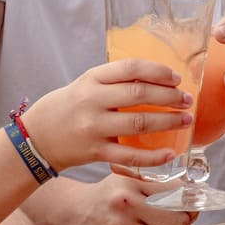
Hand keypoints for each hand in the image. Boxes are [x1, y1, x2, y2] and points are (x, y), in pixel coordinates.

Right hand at [24, 59, 190, 173]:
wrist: (38, 137)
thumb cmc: (70, 106)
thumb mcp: (86, 83)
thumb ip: (115, 80)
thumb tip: (158, 78)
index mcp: (92, 78)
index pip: (130, 68)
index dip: (157, 71)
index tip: (176, 78)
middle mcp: (92, 100)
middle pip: (139, 94)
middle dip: (170, 97)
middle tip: (187, 100)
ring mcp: (93, 127)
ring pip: (139, 123)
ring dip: (168, 122)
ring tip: (186, 120)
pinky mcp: (95, 152)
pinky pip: (130, 156)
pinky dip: (153, 156)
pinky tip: (170, 154)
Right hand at [37, 173, 195, 224]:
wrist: (70, 216)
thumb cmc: (106, 197)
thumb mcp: (128, 180)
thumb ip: (159, 186)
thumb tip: (195, 197)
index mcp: (131, 185)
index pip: (178, 195)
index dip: (190, 203)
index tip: (189, 206)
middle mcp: (126, 207)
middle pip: (179, 224)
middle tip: (176, 222)